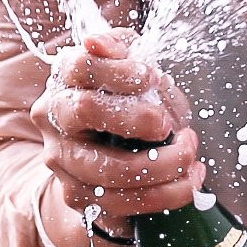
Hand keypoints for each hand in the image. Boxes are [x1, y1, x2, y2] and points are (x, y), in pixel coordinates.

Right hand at [32, 29, 204, 238]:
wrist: (105, 154)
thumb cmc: (124, 101)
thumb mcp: (129, 68)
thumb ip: (121, 50)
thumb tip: (97, 42)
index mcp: (65, 80)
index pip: (80, 65)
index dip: (118, 71)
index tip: (150, 77)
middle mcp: (55, 119)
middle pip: (86, 111)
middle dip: (136, 117)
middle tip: (168, 123)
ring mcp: (63, 161)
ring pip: (108, 170)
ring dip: (162, 165)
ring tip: (191, 155)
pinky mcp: (79, 197)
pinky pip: (124, 204)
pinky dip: (166, 195)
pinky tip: (190, 181)